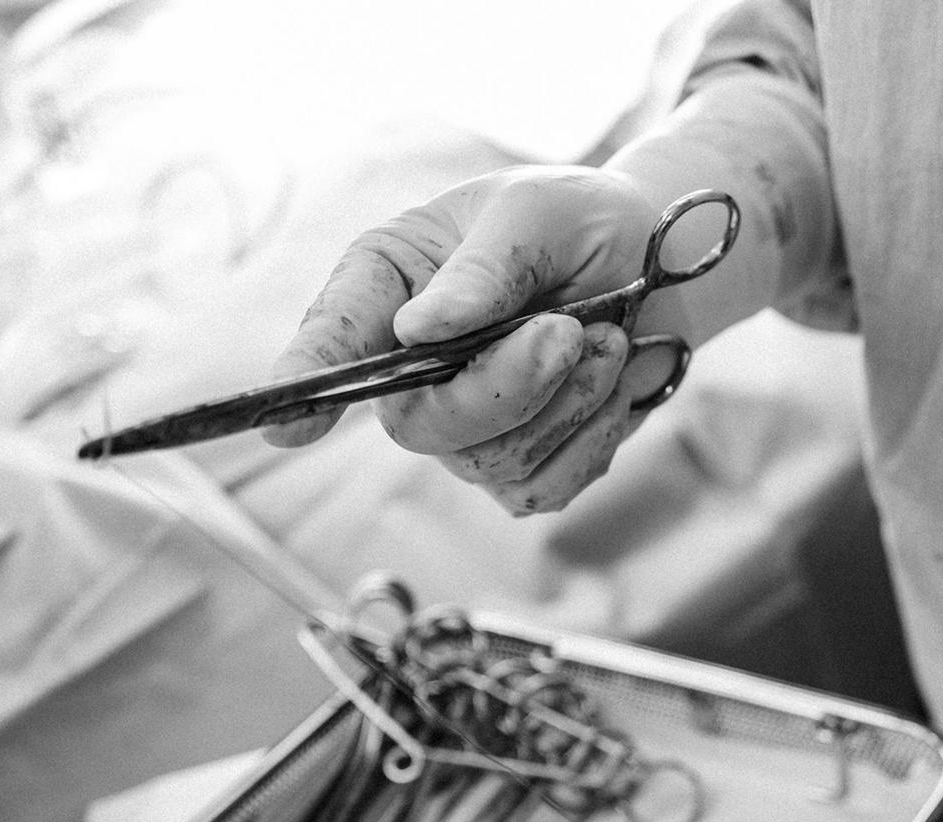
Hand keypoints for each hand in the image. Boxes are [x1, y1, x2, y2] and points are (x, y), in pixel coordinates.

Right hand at [267, 165, 682, 514]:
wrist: (658, 268)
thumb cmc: (575, 224)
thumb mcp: (532, 213)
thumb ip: (482, 269)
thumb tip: (419, 330)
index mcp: (389, 284)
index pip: (333, 342)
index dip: (306, 384)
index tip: (285, 427)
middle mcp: (409, 366)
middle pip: (423, 424)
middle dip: (507, 387)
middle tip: (571, 332)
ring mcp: (463, 427)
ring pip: (491, 460)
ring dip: (567, 402)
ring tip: (606, 337)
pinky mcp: (519, 466)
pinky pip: (542, 487)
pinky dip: (590, 437)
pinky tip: (610, 383)